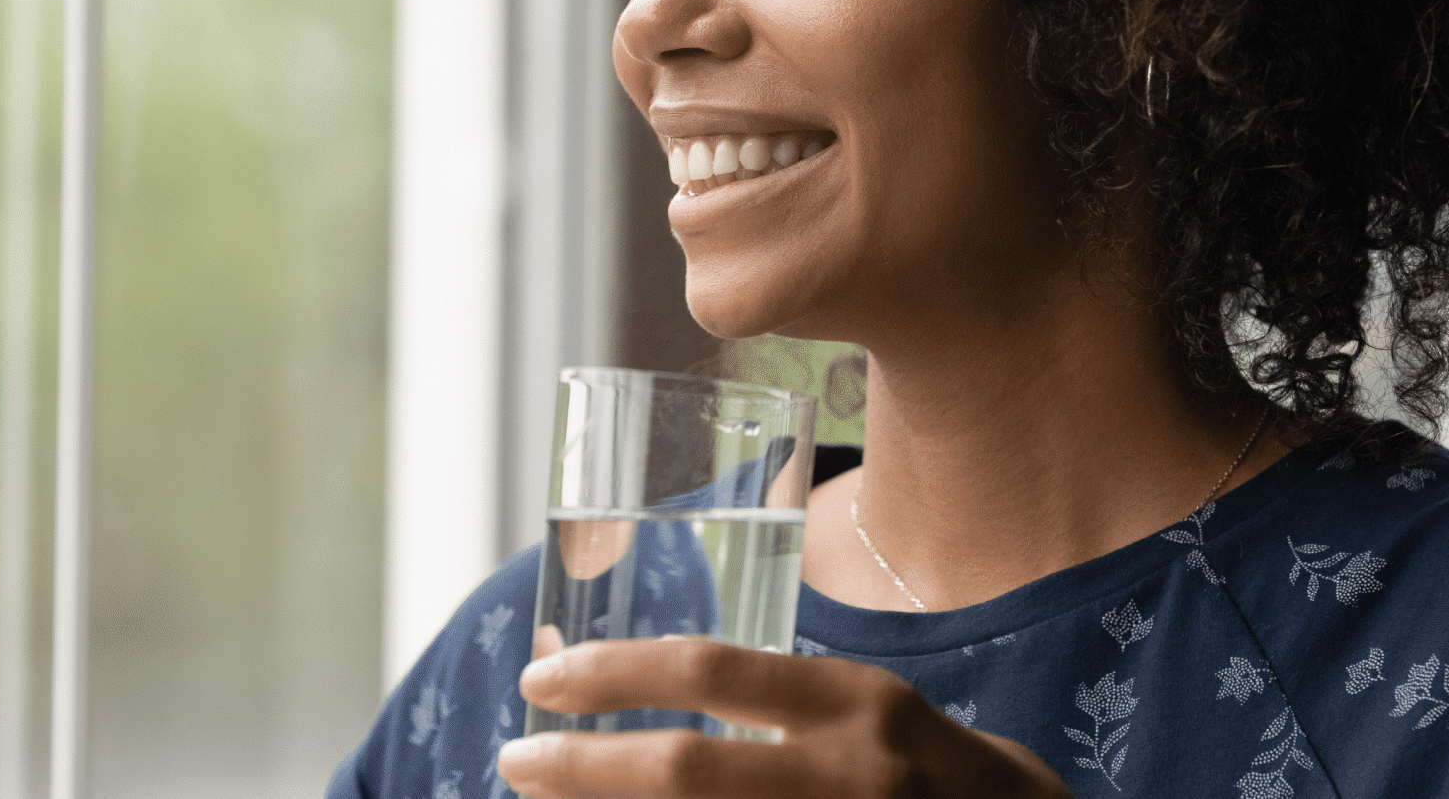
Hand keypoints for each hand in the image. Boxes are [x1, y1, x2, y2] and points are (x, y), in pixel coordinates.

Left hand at [497, 634, 1073, 798]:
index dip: (613, 675)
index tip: (542, 682)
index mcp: (857, 703)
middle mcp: (850, 774)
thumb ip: (777, 704)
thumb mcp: (871, 713)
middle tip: (516, 758)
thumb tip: (633, 703)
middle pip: (686, 774)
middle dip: (583, 768)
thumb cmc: (933, 776)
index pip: (710, 670)